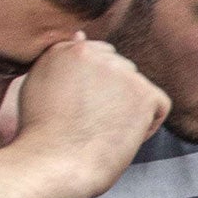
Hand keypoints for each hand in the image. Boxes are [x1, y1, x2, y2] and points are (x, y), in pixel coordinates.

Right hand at [12, 37, 170, 197]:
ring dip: (128, 111)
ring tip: (101, 133)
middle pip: (121, 73)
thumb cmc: (42, 137)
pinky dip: (148, 125)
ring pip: (138, 89)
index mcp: (64, 49)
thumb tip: (81, 35)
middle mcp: (93, 52)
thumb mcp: (38, 87)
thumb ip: (61, 61)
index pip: (98, 59)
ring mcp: (120, 70)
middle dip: (113, 98)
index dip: (94, 91)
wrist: (53, 162)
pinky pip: (160, 106)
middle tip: (90, 126)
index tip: (80, 113)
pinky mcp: (143, 92)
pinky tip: (122, 137)